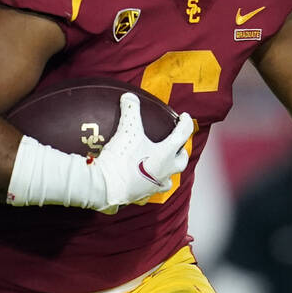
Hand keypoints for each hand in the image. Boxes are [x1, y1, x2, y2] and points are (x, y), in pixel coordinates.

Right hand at [90, 93, 193, 213]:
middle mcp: (164, 172)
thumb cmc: (121, 159)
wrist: (106, 187)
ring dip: (167, 171)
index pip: (182, 136)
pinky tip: (140, 179)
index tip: (185, 117)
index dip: (185, 124)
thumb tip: (129, 96)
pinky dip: (148, 183)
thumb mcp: (127, 130)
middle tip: (178, 146)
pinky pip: (150, 189)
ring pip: (168, 179)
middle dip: (181, 152)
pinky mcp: (141, 196)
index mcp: (165, 155)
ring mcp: (154, 186)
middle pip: (180, 162)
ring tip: (161, 165)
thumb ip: (131, 111)